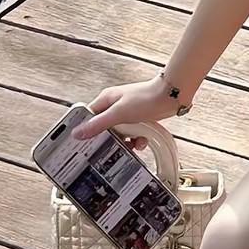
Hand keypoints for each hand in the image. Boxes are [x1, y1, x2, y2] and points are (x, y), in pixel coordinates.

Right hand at [72, 74, 191, 145]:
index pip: (88, 117)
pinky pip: (132, 135)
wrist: (171, 96)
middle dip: (109, 140)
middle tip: (110, 152)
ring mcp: (127, 113)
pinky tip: (141, 142)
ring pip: (119, 134)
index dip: (84, 131)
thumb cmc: (145, 98)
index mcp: (106, 100)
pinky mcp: (138, 120)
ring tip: (130, 146)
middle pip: (104, 129)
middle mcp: (114, 106)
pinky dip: (136, 141)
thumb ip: (98, 124)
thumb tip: (77, 133)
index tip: (82, 146)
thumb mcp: (118, 113)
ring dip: (125, 142)